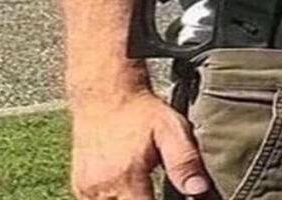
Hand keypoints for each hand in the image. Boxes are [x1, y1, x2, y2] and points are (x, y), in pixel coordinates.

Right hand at [70, 89, 209, 198]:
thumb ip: (185, 162)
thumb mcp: (171, 130)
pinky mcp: (80, 187)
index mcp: (125, 179)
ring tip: (145, 188)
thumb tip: (200, 191)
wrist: (105, 93)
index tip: (173, 196)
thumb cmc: (141, 111)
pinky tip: (129, 191)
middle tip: (156, 188)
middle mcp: (101, 190)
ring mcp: (86, 190)